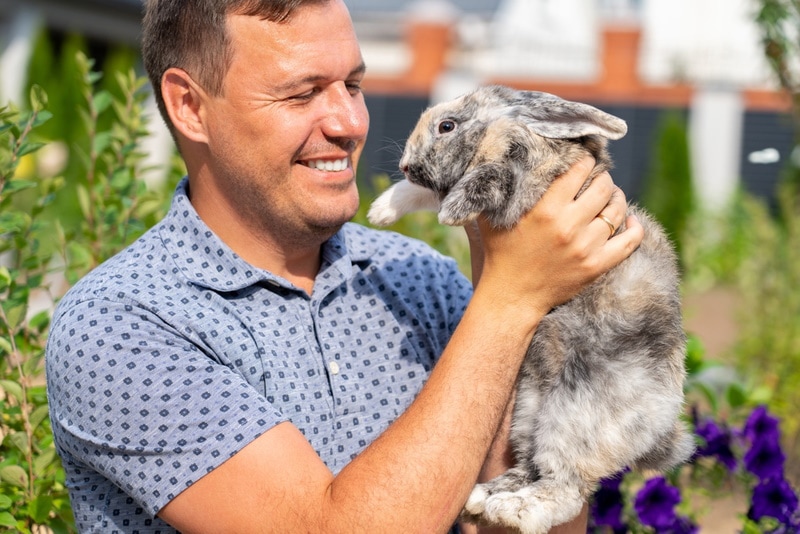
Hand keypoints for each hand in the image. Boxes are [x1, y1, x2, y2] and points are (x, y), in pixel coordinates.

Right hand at [472, 156, 642, 317]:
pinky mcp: (596, 266)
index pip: (578, 171)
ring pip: (616, 211)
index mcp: (545, 210)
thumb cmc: (500, 252)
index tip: (584, 160)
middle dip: (603, 178)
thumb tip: (506, 161)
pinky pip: (629, 242)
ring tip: (611, 196)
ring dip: (617, 198)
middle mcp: (568, 226)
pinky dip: (634, 228)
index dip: (585, 161)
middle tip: (598, 178)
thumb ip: (500, 189)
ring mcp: (585, 247)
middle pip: (603, 187)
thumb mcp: (492, 217)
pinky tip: (631, 220)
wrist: (511, 295)